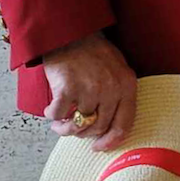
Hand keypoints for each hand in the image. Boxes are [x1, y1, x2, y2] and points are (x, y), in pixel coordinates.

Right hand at [41, 34, 137, 149]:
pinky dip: (53, 117)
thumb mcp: (118, 70)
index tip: (99, 147)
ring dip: (66, 127)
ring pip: (78, 125)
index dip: (111, 141)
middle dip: (85, 133)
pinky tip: (52, 111)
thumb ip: (118, 95)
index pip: (125, 124)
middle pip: (99, 127)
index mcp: (127, 85)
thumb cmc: (94, 53)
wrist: (72, 33)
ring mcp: (89, 89)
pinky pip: (58, 115)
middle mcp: (111, 89)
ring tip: (60, 122)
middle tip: (74, 128)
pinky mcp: (67, 89)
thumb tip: (108, 127)